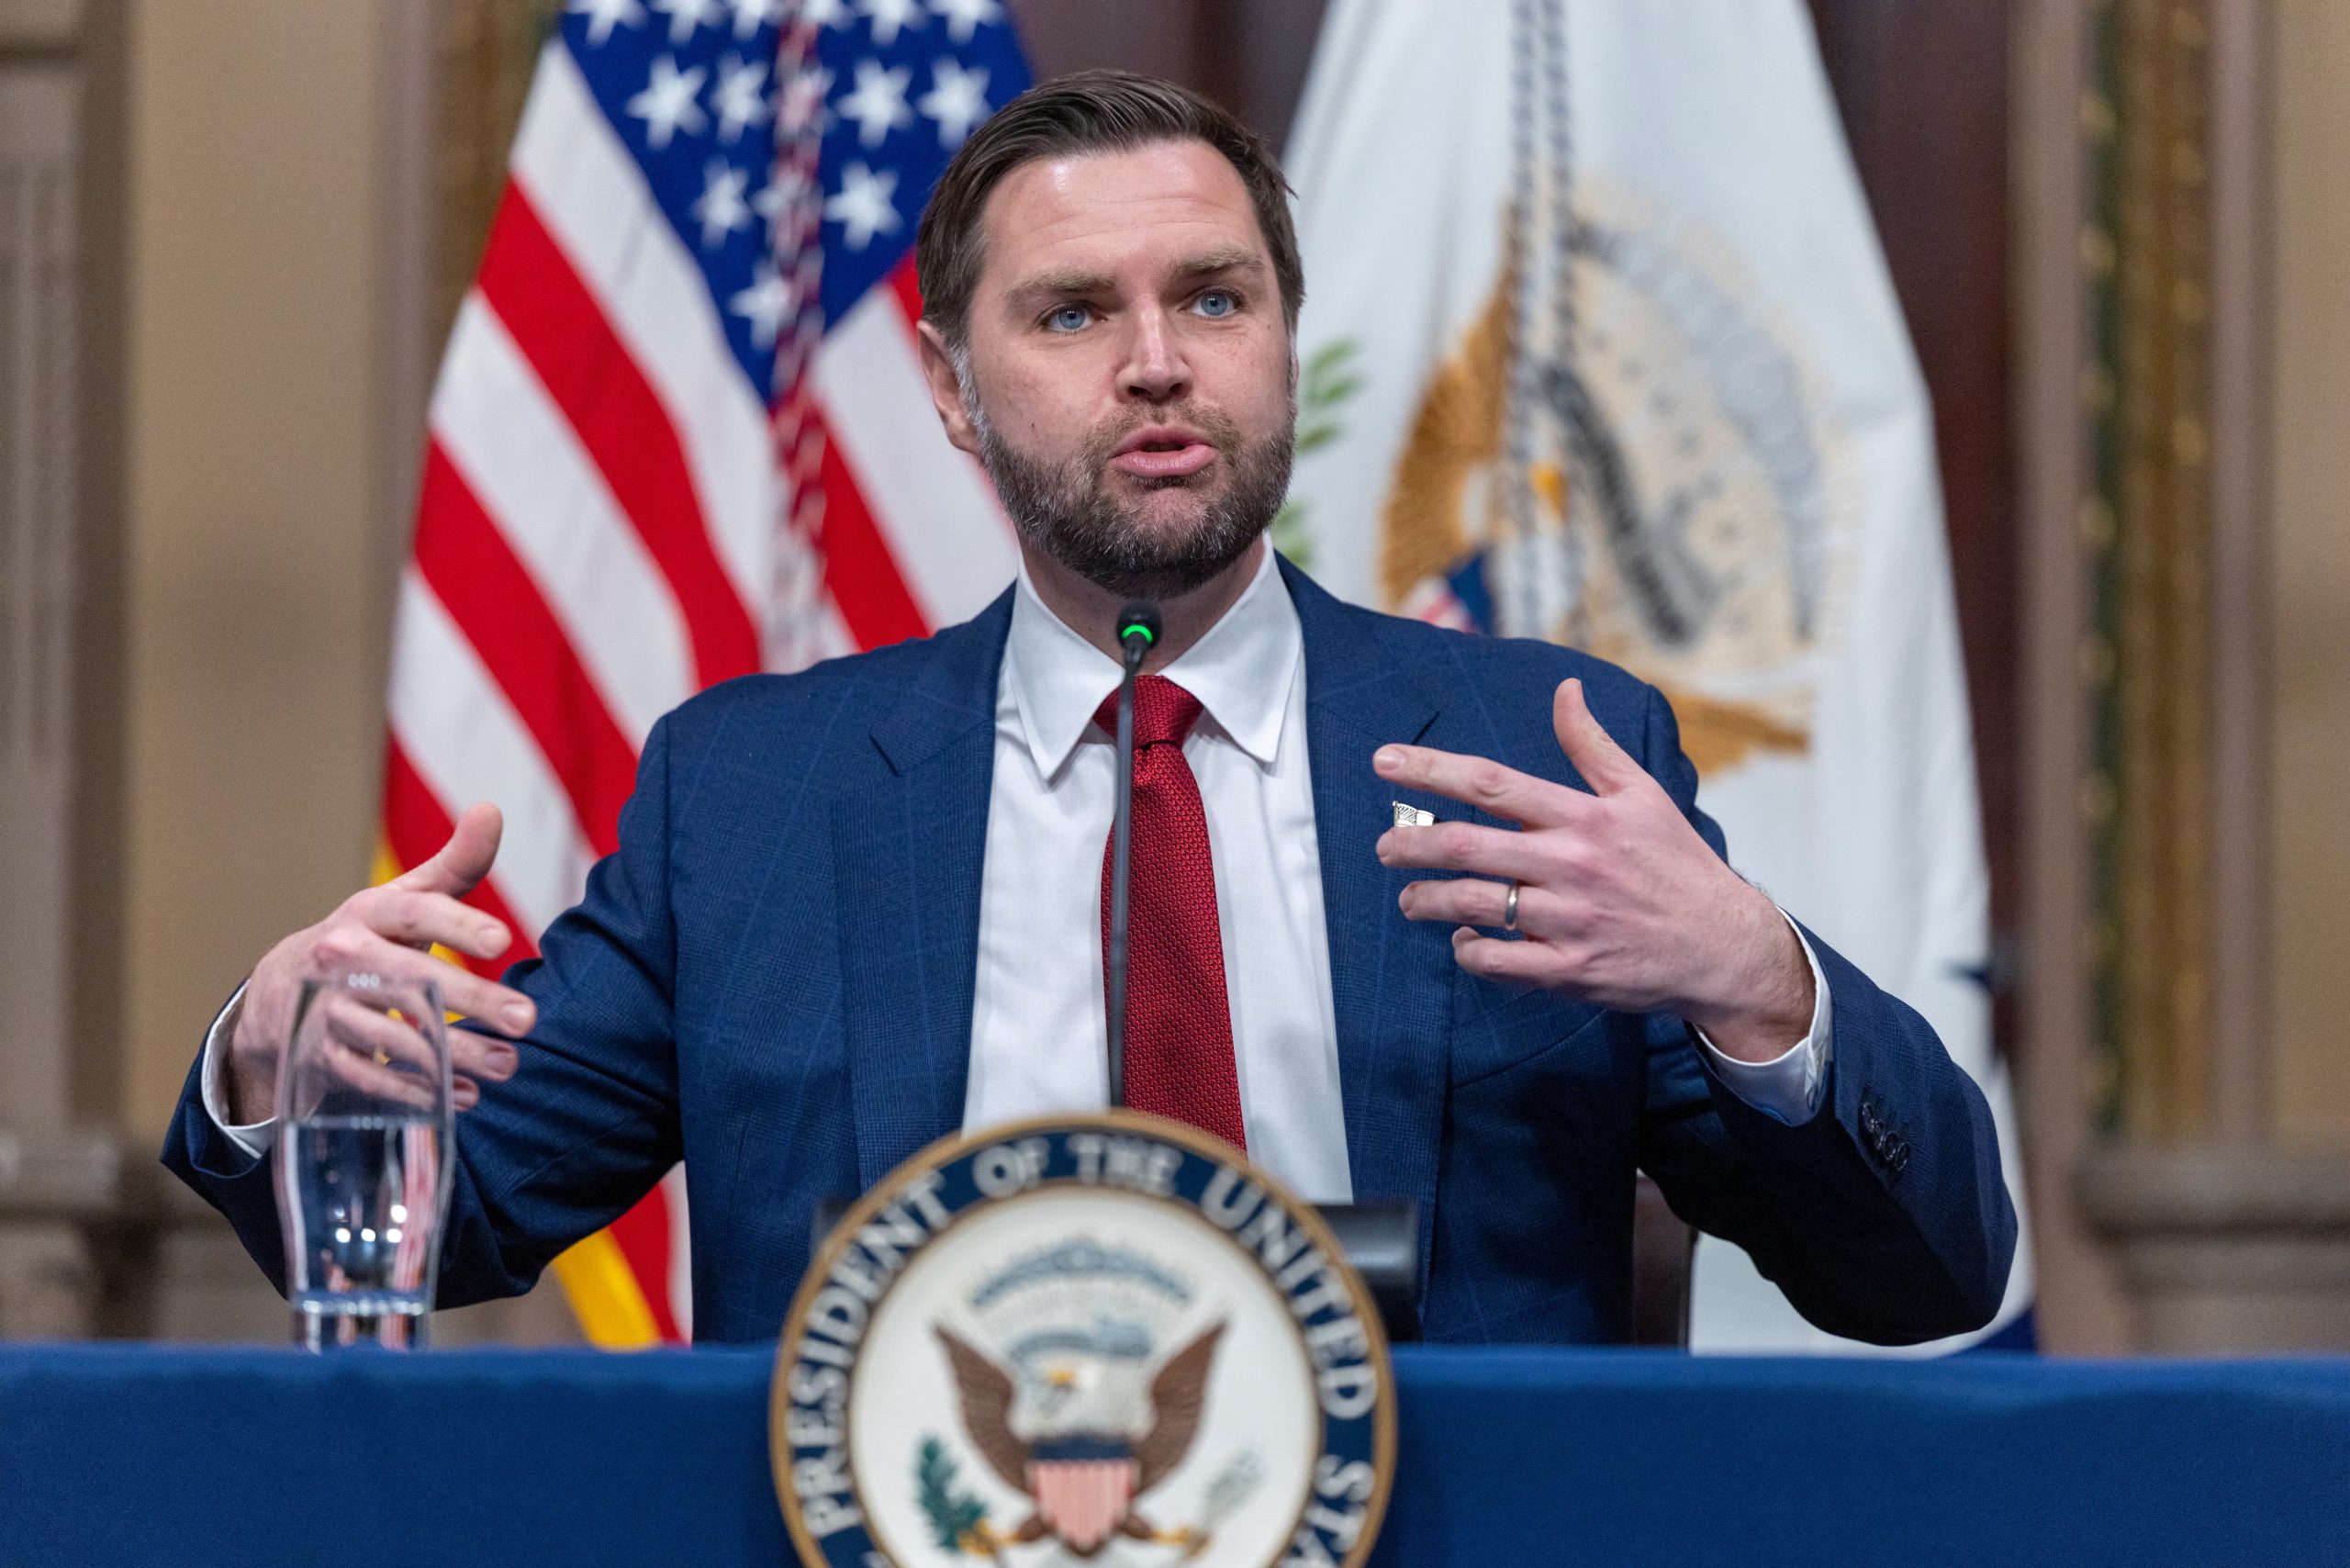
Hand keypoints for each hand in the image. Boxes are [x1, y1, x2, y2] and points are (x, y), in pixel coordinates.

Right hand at [224, 803, 536, 1121]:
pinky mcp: (319, 1055)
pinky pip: (368, 1077)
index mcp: (367, 914)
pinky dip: (417, 1092)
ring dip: (453, 1056)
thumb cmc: (365, 938)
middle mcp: (341, 958)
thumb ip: (454, 864)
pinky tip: (464, 1098)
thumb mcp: (402, 899)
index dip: (456, 925)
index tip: (503, 942)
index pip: (414, 913)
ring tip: (508, 1064)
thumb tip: (492, 810)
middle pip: (408, 979)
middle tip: (527, 1019)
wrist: (281, 992)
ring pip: (391, 1034)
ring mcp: (326, 1008)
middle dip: (470, 1001)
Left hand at [1372, 678, 1812, 1061]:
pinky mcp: (1570, 969)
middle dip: (1411, 843)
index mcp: (1584, 816)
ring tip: (1409, 899)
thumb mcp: (1642, 794)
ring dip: (1427, 900)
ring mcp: (1569, 919)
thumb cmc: (1676, 865)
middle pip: (1468, 846)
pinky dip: (1469, 951)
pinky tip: (1463, 940)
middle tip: (1384, 846)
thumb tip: (1565, 690)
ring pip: (1474, 905)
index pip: (1492, 784)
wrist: (1724, 947)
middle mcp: (1572, 864)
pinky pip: (1499, 962)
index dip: (1431, 771)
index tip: (1384, 761)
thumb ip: (1592, 746)